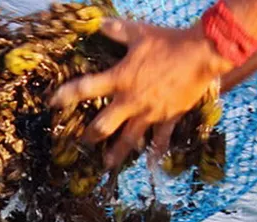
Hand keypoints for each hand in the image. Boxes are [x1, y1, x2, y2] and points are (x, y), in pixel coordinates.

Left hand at [52, 18, 233, 167]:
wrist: (203, 53)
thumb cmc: (169, 42)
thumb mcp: (140, 34)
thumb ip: (118, 31)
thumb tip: (100, 23)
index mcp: (120, 79)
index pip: (84, 89)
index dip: (66, 96)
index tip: (52, 103)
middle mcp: (130, 100)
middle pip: (102, 126)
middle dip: (90, 136)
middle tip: (84, 141)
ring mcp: (149, 112)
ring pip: (128, 140)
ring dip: (116, 153)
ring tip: (107, 164)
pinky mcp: (168, 117)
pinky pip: (160, 139)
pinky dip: (156, 150)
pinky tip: (151, 161)